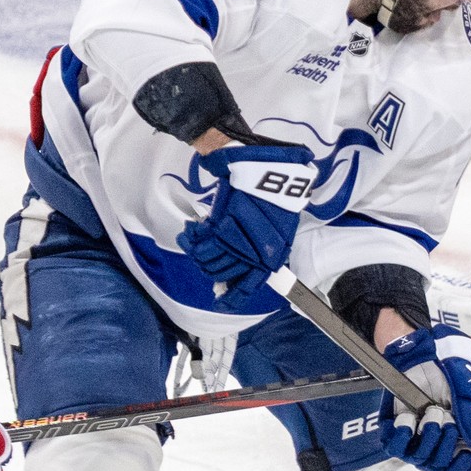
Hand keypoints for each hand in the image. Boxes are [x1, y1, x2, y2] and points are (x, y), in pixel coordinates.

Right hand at [183, 142, 316, 285]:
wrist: (269, 168)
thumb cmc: (277, 195)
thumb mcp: (280, 228)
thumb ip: (263, 249)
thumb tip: (243, 269)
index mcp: (272, 254)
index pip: (250, 284)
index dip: (233, 297)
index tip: (221, 302)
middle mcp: (254, 252)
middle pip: (222, 273)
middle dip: (211, 267)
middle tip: (206, 257)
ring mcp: (237, 240)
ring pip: (209, 261)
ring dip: (199, 254)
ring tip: (196, 242)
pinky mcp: (221, 225)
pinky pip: (200, 244)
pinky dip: (191, 239)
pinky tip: (191, 232)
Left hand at [381, 322, 470, 470]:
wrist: (425, 351)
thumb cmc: (451, 371)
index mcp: (455, 438)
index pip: (454, 470)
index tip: (466, 458)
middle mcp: (433, 441)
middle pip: (437, 468)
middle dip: (445, 445)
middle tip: (448, 420)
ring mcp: (412, 435)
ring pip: (418, 460)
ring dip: (428, 439)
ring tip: (433, 413)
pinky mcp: (392, 427)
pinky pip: (394, 447)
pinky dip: (404, 436)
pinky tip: (411, 419)